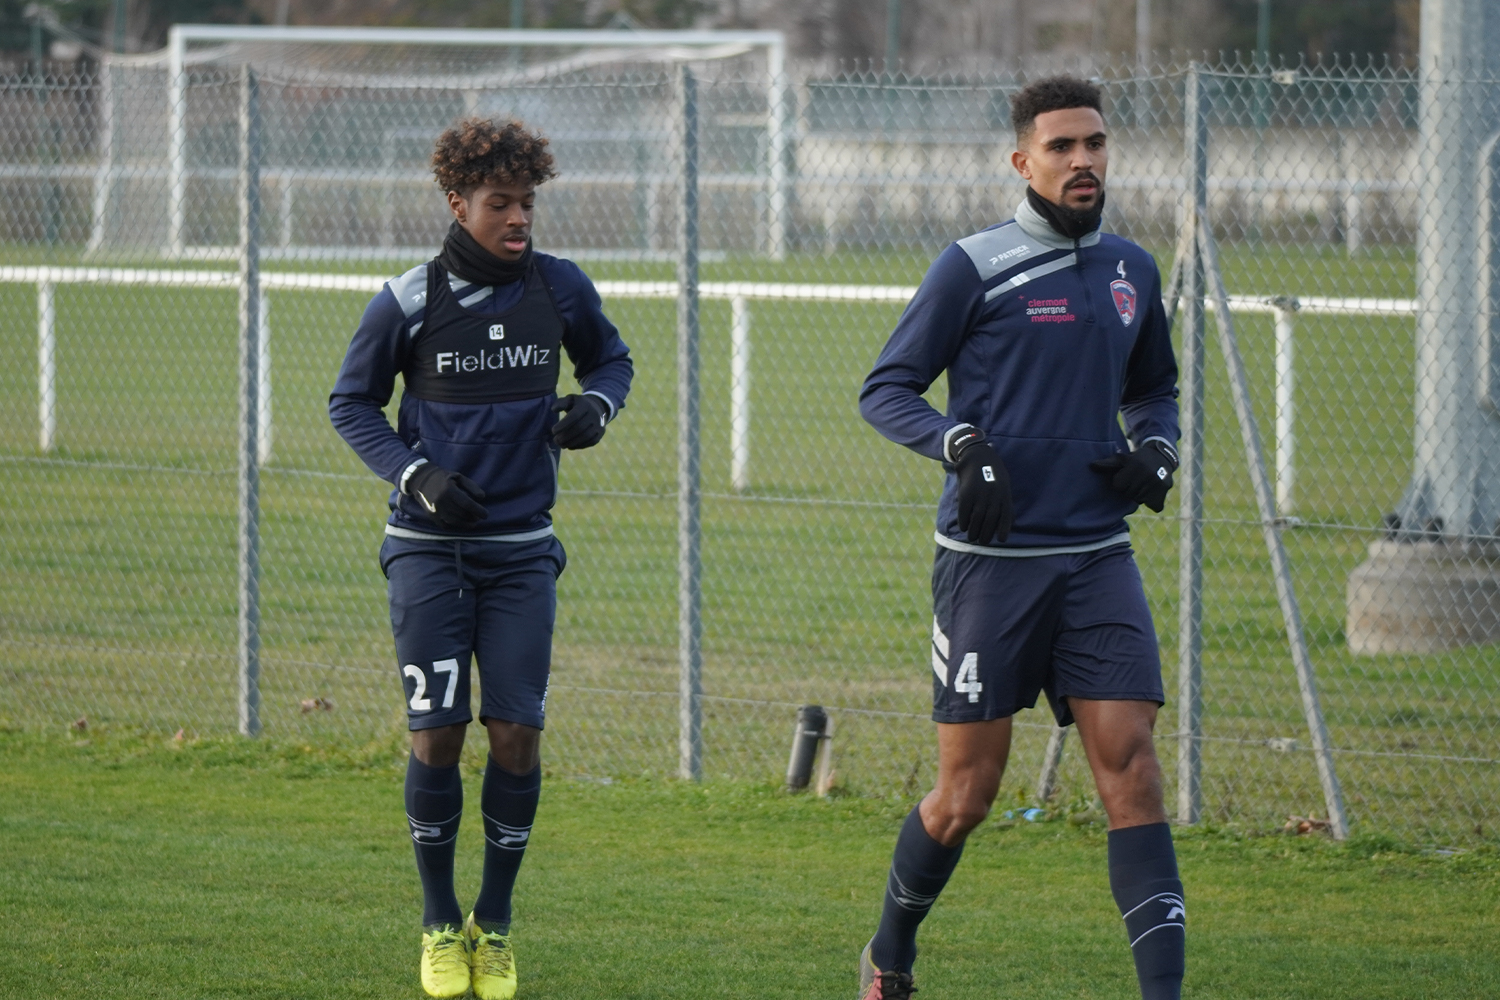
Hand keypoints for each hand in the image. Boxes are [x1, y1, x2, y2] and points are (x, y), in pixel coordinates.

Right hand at [405, 462, 486, 528]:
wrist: (421, 479)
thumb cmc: (443, 477)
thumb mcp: (458, 476)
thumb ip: (471, 486)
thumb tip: (482, 497)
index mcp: (449, 490)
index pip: (467, 504)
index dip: (478, 510)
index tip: (485, 514)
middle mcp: (442, 501)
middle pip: (462, 514)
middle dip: (473, 518)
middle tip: (478, 518)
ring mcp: (435, 510)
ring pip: (454, 522)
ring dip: (465, 524)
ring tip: (472, 523)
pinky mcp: (431, 515)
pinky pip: (445, 525)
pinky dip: (454, 526)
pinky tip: (460, 523)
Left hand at [553, 394, 609, 449]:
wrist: (597, 408)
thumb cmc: (578, 405)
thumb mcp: (569, 399)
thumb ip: (560, 403)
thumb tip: (554, 410)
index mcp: (585, 405)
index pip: (574, 416)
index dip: (563, 425)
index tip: (553, 431)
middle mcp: (594, 414)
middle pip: (579, 428)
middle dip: (565, 436)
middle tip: (555, 440)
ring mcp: (599, 425)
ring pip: (585, 437)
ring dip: (571, 443)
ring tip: (561, 444)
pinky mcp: (600, 434)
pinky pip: (589, 442)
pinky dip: (578, 446)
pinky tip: (569, 446)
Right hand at [951, 429, 1013, 543]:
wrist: (977, 456)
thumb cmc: (992, 472)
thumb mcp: (1004, 484)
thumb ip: (1004, 500)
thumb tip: (1008, 521)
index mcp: (1004, 494)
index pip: (1006, 517)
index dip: (1004, 530)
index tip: (1001, 540)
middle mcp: (993, 496)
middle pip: (990, 521)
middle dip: (986, 534)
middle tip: (982, 541)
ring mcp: (979, 495)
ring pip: (977, 519)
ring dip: (974, 531)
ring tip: (972, 538)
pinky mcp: (966, 493)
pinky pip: (965, 512)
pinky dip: (964, 522)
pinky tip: (963, 527)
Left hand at [1089, 440, 1177, 512]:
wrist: (1162, 457)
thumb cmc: (1136, 460)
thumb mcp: (1122, 459)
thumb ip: (1107, 464)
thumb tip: (1091, 466)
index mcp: (1134, 465)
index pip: (1118, 486)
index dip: (1121, 481)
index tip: (1127, 475)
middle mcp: (1147, 474)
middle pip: (1129, 494)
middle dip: (1130, 489)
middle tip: (1137, 479)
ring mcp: (1158, 483)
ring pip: (1140, 500)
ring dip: (1140, 495)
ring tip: (1145, 484)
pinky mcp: (1166, 491)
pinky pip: (1154, 506)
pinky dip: (1152, 502)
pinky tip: (1153, 491)